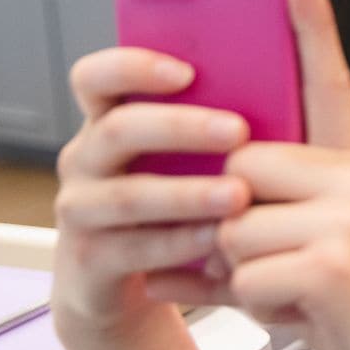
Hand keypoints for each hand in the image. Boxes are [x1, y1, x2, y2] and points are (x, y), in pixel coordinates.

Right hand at [51, 48, 251, 339]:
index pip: (95, 77)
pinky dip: (182, 242)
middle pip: (119, 129)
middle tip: (239, 130)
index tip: (187, 72)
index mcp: (107, 118)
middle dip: (181, 127)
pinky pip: (136, 249)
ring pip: (130, 195)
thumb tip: (267, 69)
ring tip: (239, 194)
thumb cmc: (180, 193)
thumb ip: (207, 112)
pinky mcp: (89, 261)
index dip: (133, 67)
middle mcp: (85, 158)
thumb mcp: (184, 151)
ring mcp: (82, 210)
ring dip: (188, 193)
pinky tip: (220, 237)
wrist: (132, 282)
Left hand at [216, 0, 349, 349]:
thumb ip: (264, 213)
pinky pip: (245, 272)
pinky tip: (303, 312)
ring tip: (294, 290)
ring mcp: (349, 213)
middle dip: (233, 224)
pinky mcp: (333, 259)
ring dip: (244, 272)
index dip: (314, 24)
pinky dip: (256, 305)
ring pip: (234, 223)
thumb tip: (200, 193)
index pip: (330, 81)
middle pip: (240, 168)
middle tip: (274, 261)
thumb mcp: (312, 246)